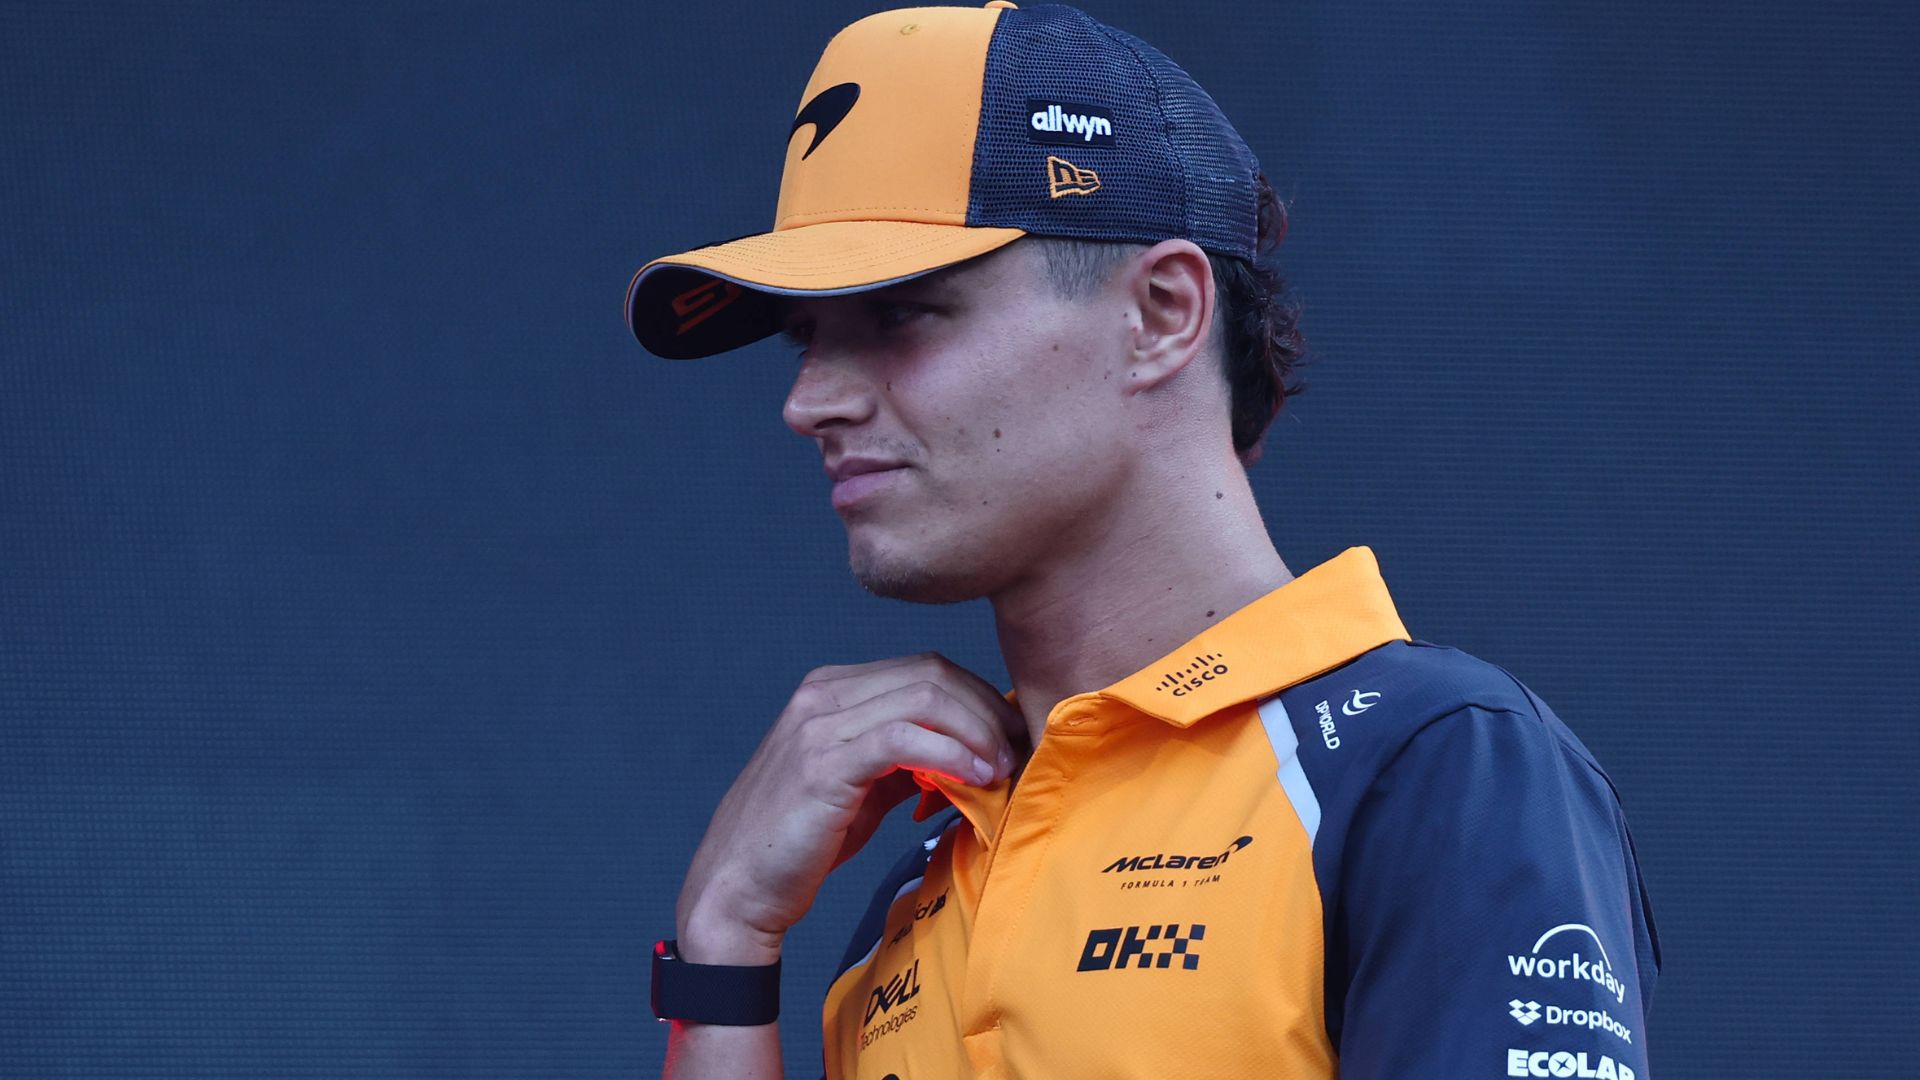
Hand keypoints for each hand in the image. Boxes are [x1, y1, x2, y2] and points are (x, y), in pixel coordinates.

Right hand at [674, 653, 1025, 962]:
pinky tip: (974, 778)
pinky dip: (950, 753)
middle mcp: (824, 694)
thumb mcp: (863, 788)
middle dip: (987, 710)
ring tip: (1001, 768)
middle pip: (932, 674)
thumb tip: (971, 753)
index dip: (978, 699)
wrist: (738, 887)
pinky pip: (904, 737)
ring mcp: (820, 723)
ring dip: (976, 731)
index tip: (1011, 738)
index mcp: (833, 689)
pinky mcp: (824, 762)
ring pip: (924, 697)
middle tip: (1017, 752)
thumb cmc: (802, 842)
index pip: (926, 670)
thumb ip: (907, 760)